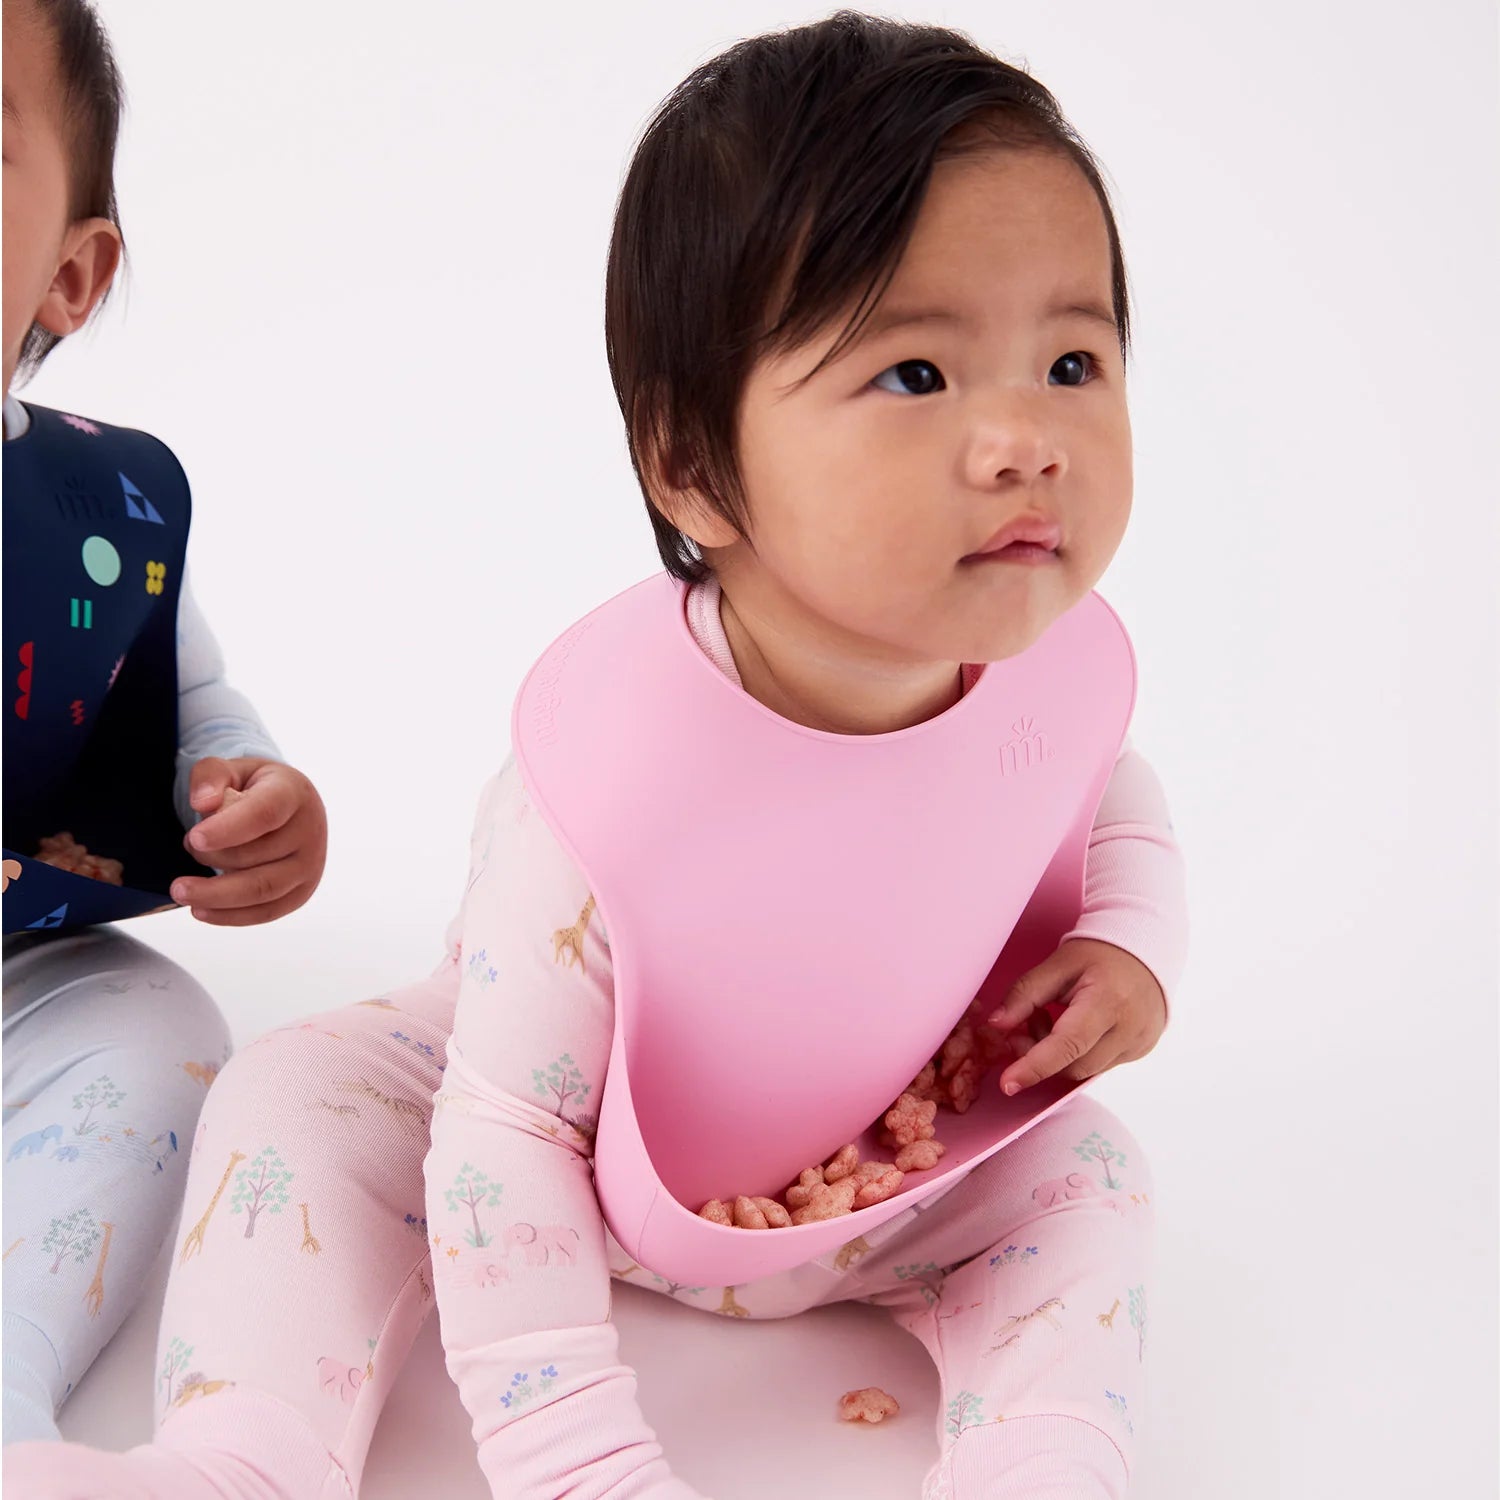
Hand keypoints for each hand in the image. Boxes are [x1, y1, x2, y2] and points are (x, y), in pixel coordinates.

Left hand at [170, 757, 326, 925]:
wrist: (289, 809)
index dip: (229, 828)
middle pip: (258, 856)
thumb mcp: (232, 769)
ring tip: (180, 890)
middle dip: (211, 857)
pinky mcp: (301, 892)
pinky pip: (265, 913)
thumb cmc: (254, 788)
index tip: (194, 838)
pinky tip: (200, 910)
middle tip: (187, 845)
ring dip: (215, 895)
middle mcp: (310, 831)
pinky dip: (230, 916)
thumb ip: (211, 775)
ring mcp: (310, 866)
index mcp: (294, 793)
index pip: (265, 813)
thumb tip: (203, 803)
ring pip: (261, 890)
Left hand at [989, 938, 1165, 1095]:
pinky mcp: (1139, 1051)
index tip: (1008, 1082)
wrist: (1145, 950)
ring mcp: (1138, 1044)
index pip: (1068, 1045)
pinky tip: (1073, 1028)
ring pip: (1086, 1070)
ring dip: (1058, 1056)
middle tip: (1028, 1023)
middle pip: (1074, 1066)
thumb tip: (997, 1025)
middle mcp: (1129, 1029)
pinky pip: (1099, 1065)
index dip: (1035, 1066)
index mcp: (1108, 1001)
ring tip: (1052, 1020)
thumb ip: (1025, 994)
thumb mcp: (1057, 964)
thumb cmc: (1099, 953)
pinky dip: (1077, 1054)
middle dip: (1041, 1055)